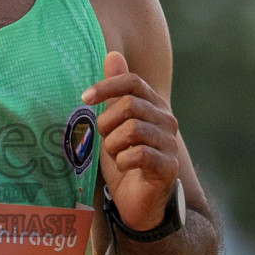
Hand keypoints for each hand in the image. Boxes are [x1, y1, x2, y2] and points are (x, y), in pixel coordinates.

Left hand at [81, 50, 181, 231]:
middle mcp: (166, 120)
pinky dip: (122, 162)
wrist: (138, 201)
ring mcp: (169, 143)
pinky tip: (125, 167)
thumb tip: (113, 53)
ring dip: (113, 145)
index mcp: (154, 105)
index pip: (133, 82)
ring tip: (115, 154)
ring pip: (132, 130)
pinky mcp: (168, 167)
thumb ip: (115, 91)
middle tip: (105, 139)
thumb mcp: (114, 123)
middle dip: (107, 123)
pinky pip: (138, 154)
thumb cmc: (125, 159)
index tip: (84, 99)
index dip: (107, 86)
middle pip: (129, 105)